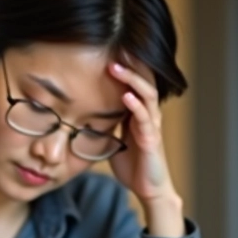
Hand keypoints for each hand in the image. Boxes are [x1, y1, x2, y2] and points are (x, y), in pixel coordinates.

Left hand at [107, 60, 185, 237]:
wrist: (149, 189)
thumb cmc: (133, 164)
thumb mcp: (115, 137)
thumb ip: (108, 122)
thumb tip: (85, 110)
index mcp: (139, 113)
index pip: (135, 82)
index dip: (125, 65)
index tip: (108, 49)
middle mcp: (149, 115)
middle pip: (144, 81)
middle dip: (129, 64)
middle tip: (112, 48)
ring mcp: (152, 126)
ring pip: (146, 95)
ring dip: (131, 79)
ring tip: (116, 67)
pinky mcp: (152, 141)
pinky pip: (145, 119)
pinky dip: (136, 106)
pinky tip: (126, 96)